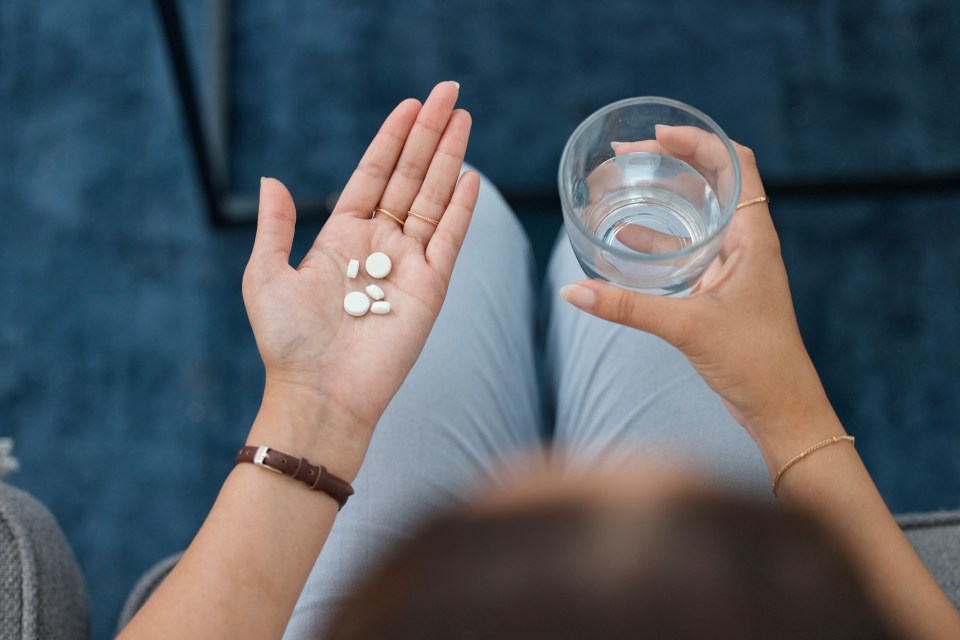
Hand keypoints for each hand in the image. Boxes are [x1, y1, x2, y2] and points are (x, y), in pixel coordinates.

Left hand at [242, 82, 478, 471]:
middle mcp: (378, 243)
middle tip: (449, 93)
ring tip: (463, 119)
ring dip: (449, 158)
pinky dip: (461, 208)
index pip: (373, 174)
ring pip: (432, 199)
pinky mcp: (430, 288)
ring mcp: (408, 264)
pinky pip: (449, 239)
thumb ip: (276, 227)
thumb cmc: (287, 342)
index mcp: (341, 236)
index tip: (411, 105)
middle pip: (409, 177)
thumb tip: (272, 180)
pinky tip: (470, 177)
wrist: (319, 393)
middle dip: (429, 134)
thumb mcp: (266, 275)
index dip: (391, 138)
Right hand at [560, 126, 841, 460]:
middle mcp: (747, 242)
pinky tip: (624, 239)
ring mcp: (733, 265)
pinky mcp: (719, 289)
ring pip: (698, 214)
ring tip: (623, 184)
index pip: (734, 163)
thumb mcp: (687, 327)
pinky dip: (657, 238)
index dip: (698, 140)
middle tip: (629, 153)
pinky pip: (686, 249)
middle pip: (714, 180)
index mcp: (753, 236)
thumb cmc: (755, 362)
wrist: (780, 407)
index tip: (657, 135)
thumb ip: (627, 308)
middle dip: (672, 161)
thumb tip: (574, 292)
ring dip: (663, 197)